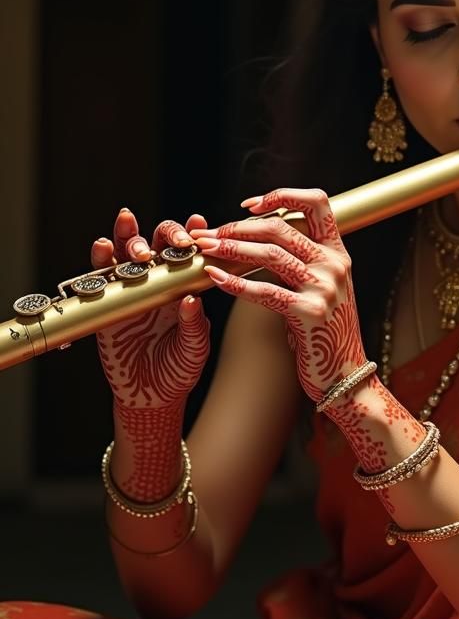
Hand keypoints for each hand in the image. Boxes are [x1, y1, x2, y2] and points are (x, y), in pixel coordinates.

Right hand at [92, 208, 210, 408]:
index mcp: (184, 287)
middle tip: (174, 242)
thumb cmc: (179, 369)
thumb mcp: (194, 349)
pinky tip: (102, 246)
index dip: (193, 234)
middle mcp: (158, 282)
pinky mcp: (106, 301)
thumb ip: (194, 325)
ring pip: (127, 250)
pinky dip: (100, 257)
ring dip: (129, 235)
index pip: (189, 253)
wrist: (149, 396)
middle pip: (159, 242)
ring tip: (132, 232)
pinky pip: (100, 275)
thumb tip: (192, 299)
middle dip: (166, 234)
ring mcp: (131, 288)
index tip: (199, 223)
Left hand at [190, 188, 366, 402]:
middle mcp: (334, 264)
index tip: (248, 205)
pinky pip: (265, 291)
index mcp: (338, 252)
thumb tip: (260, 237)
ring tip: (205, 250)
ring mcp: (324, 288)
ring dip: (230, 249)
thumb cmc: (326, 331)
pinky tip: (215, 279)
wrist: (345, 375)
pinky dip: (235, 282)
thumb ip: (302, 260)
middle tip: (209, 234)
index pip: (316, 202)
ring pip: (269, 253)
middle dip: (238, 227)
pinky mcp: (309, 313)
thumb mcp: (322, 287)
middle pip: (280, 226)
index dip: (281, 195)